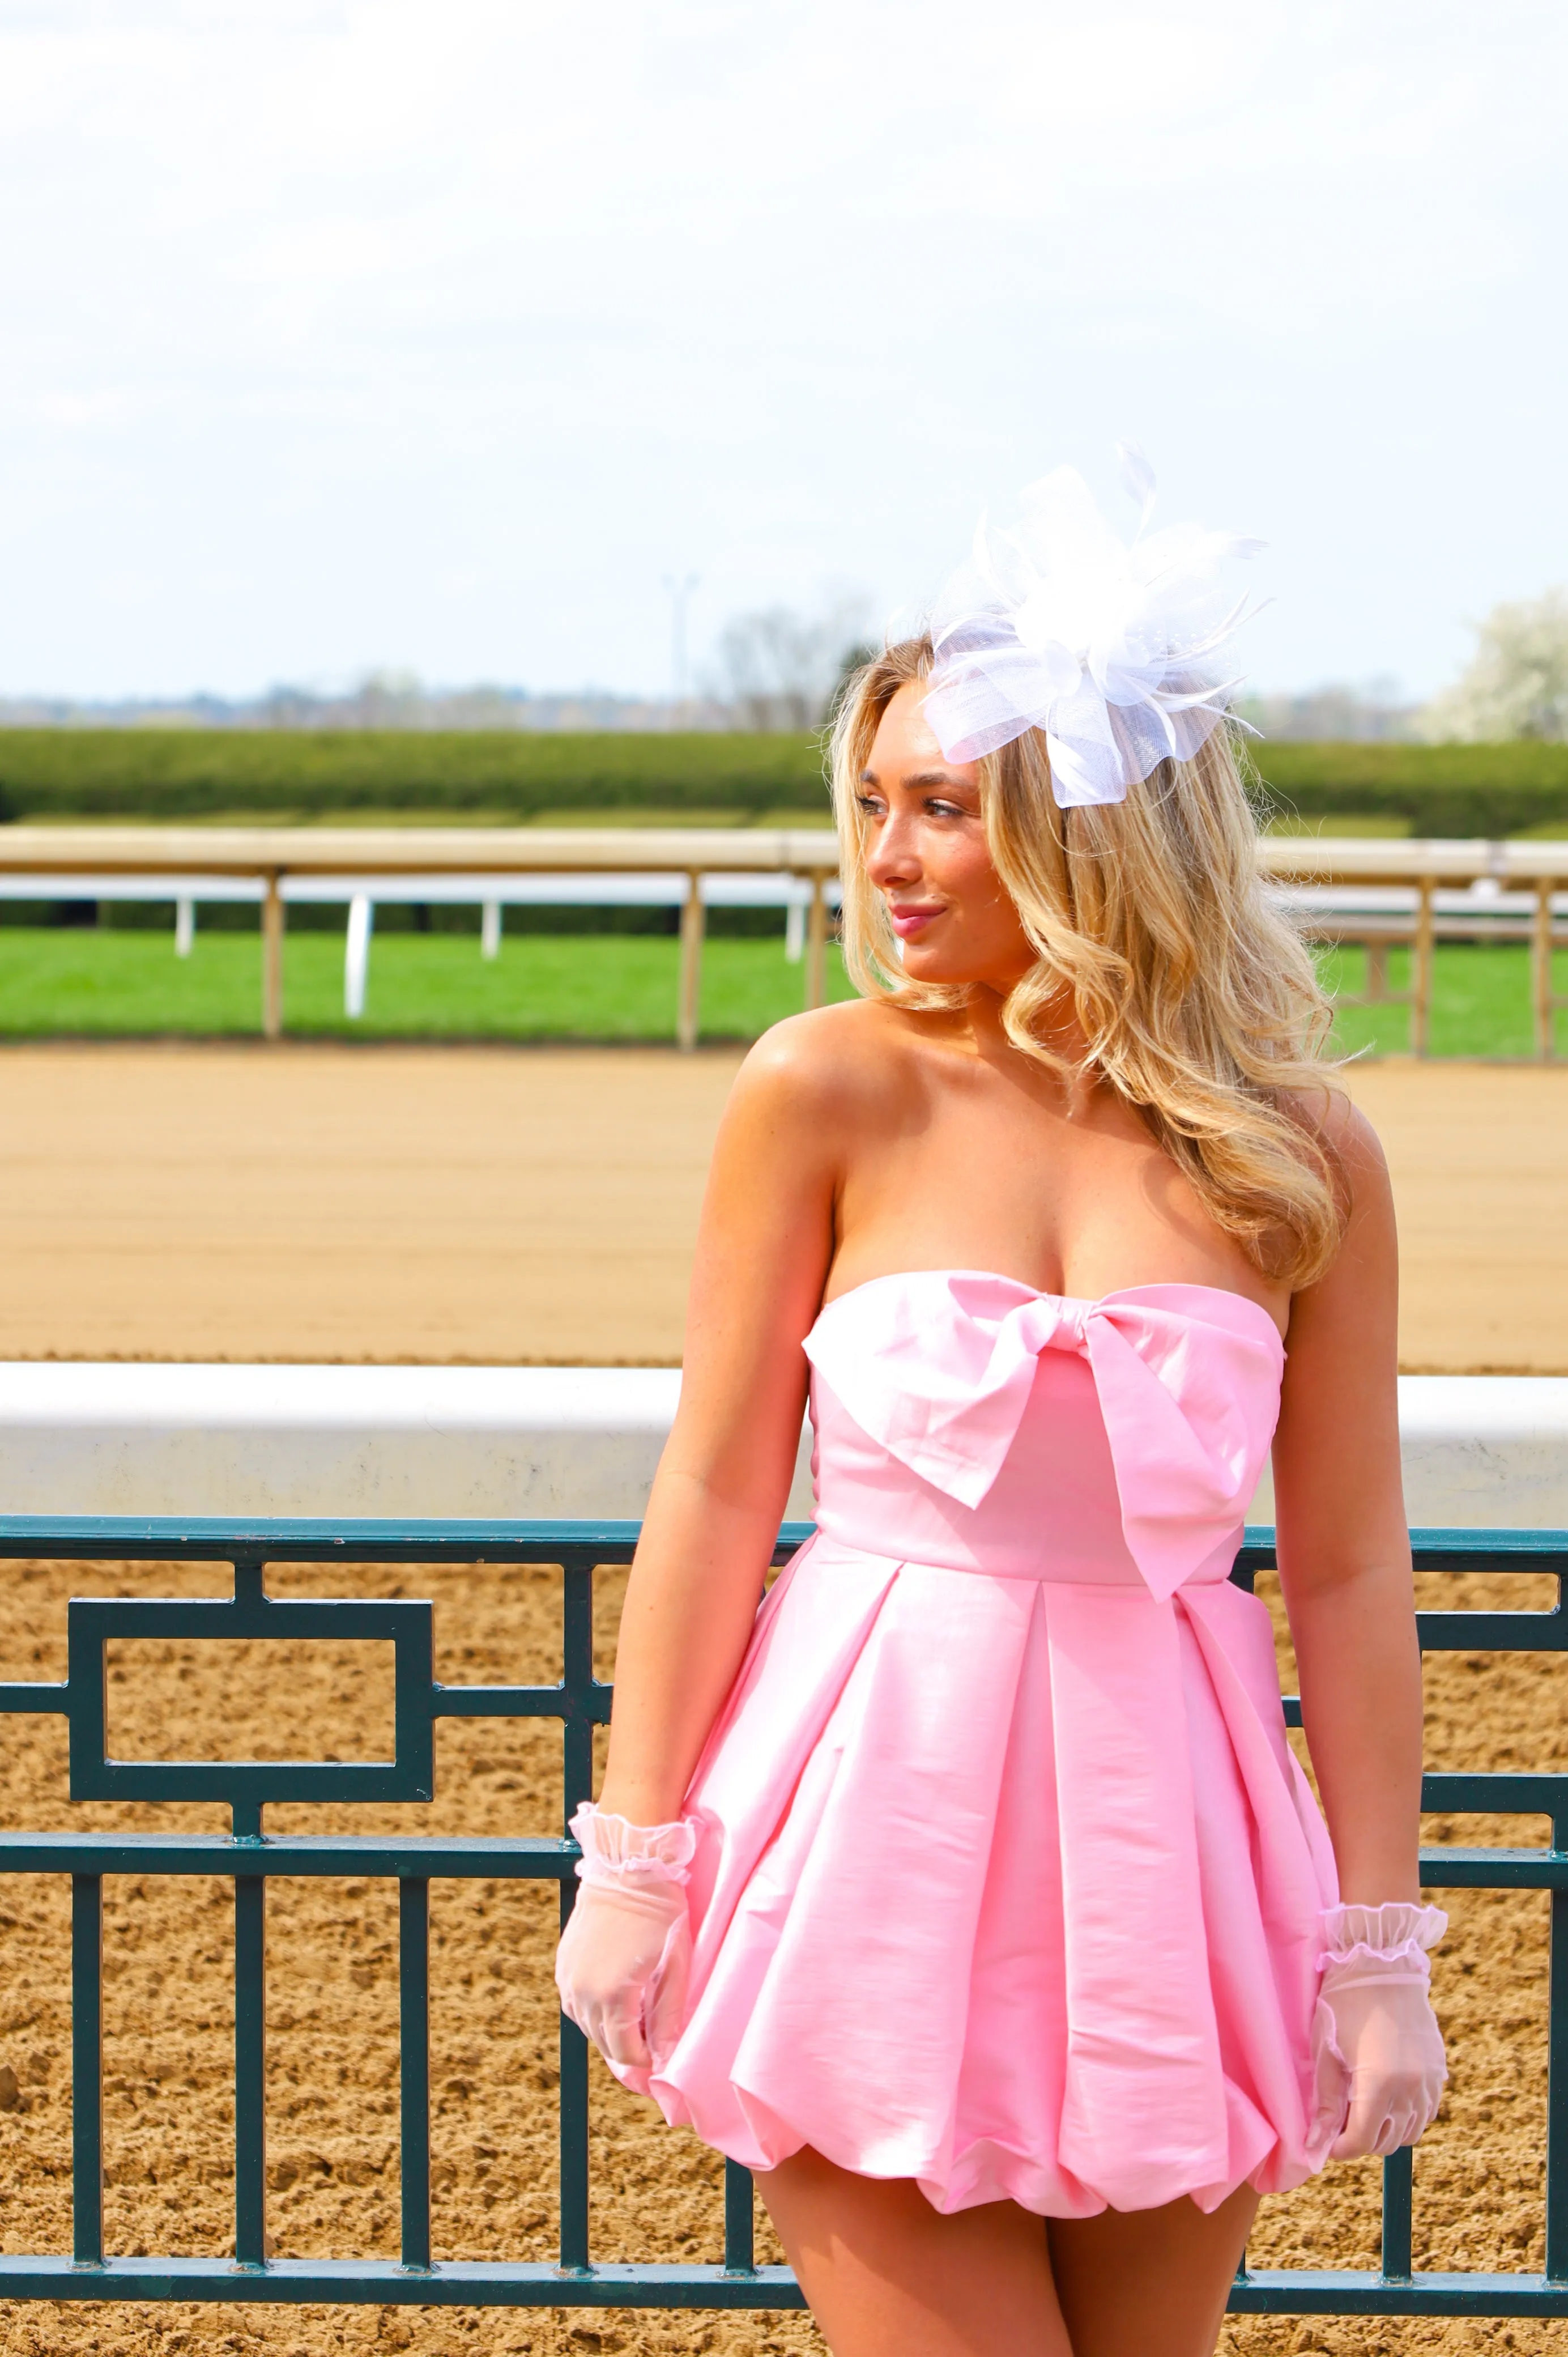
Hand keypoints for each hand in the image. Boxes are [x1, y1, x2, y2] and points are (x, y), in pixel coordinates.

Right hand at [554, 1874, 691, 2078]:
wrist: (627, 1867)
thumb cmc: (660, 1913)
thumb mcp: (676, 1965)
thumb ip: (670, 2015)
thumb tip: (666, 2055)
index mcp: (613, 1995)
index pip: (624, 2052)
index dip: (643, 2064)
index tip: (658, 2063)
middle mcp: (584, 1992)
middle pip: (603, 2043)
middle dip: (627, 2051)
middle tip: (650, 2046)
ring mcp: (568, 1977)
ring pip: (586, 2026)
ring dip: (608, 2032)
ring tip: (634, 2023)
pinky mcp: (563, 1964)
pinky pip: (574, 2003)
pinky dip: (592, 2012)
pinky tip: (612, 2002)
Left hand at [1312, 1903, 1446, 2158]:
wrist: (1382, 1964)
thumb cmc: (1345, 2003)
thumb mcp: (1326, 2050)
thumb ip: (1325, 2101)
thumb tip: (1316, 2143)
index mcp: (1379, 2082)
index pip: (1362, 2140)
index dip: (1341, 2149)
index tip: (1327, 2142)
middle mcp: (1410, 2087)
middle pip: (1387, 2141)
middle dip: (1361, 2140)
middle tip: (1342, 2122)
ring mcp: (1429, 2080)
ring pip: (1410, 2132)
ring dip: (1386, 2131)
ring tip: (1363, 2109)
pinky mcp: (1439, 2070)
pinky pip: (1427, 2112)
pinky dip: (1408, 2116)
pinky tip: (1388, 2098)